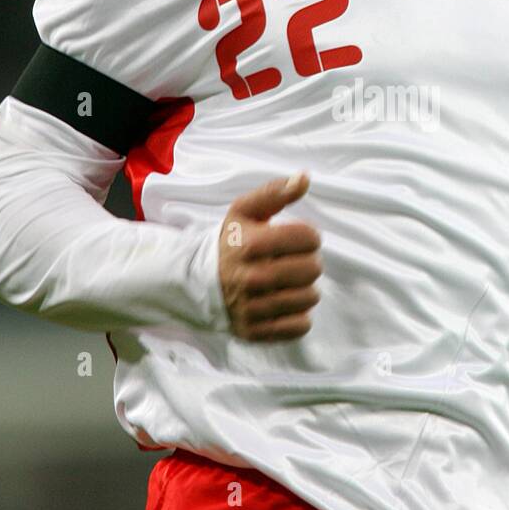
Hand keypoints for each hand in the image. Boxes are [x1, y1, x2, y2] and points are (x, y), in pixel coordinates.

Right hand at [218, 172, 321, 341]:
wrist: (195, 282)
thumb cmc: (229, 242)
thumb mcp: (244, 211)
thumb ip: (275, 192)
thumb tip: (305, 178)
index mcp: (251, 244)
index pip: (308, 237)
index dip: (308, 235)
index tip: (297, 238)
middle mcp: (252, 278)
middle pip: (313, 269)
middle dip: (309, 261)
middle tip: (293, 261)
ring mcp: (253, 308)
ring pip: (310, 298)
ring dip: (305, 288)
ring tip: (289, 282)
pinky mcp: (255, 331)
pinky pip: (299, 326)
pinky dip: (298, 316)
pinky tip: (285, 303)